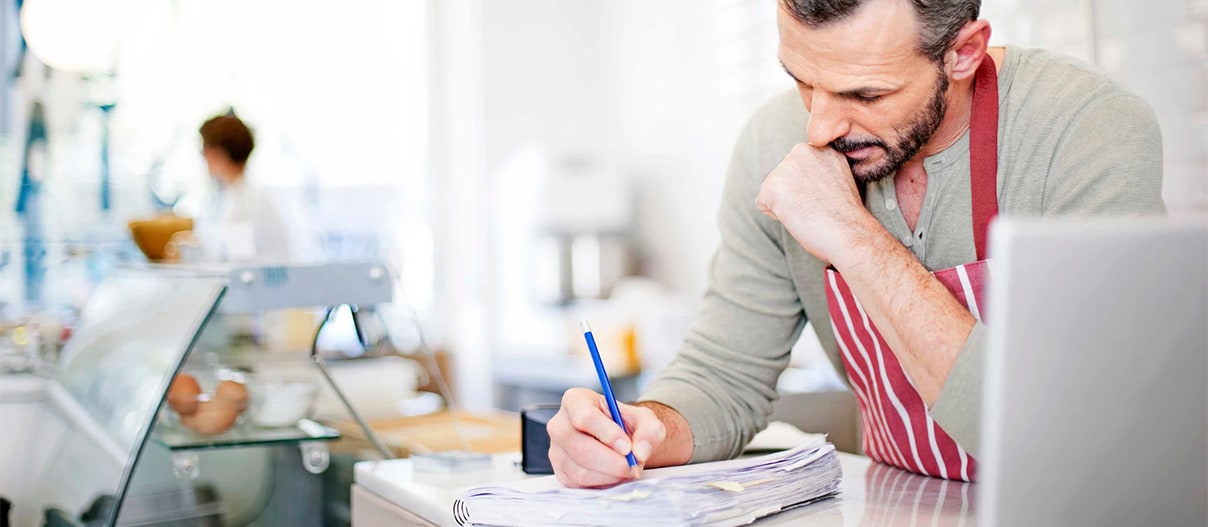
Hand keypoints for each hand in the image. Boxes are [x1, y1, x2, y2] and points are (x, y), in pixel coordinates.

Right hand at [547, 387, 666, 487]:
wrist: (618, 440)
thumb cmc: (624, 424)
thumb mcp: (644, 419)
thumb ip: (649, 430)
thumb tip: (640, 451)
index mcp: (576, 401)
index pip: (584, 417)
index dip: (607, 434)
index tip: (627, 447)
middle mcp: (560, 424)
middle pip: (581, 448)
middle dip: (612, 462)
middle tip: (632, 465)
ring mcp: (557, 450)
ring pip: (581, 471)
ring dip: (610, 476)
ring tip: (626, 469)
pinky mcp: (560, 472)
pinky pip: (580, 485)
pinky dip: (602, 484)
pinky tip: (614, 475)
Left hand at [755, 143, 872, 265]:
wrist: (850, 233)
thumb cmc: (846, 214)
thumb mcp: (838, 176)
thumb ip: (818, 168)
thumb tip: (801, 174)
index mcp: (819, 146)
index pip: (798, 167)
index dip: (808, 187)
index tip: (824, 197)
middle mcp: (801, 150)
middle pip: (781, 176)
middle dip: (793, 193)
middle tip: (816, 206)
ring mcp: (785, 167)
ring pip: (771, 190)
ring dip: (785, 204)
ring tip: (809, 211)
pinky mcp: (772, 187)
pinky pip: (763, 204)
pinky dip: (777, 216)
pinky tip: (798, 217)